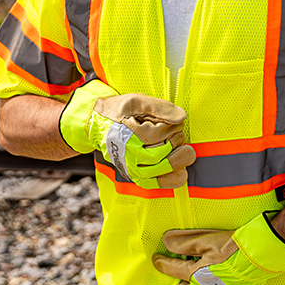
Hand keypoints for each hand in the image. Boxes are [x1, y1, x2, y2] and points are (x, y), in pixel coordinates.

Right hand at [59, 79, 194, 187]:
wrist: (97, 125)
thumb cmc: (119, 111)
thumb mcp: (136, 102)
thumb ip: (159, 107)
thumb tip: (182, 117)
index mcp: (129, 134)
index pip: (160, 134)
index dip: (173, 127)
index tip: (174, 121)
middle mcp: (128, 154)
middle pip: (162, 153)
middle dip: (176, 141)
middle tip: (179, 134)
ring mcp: (131, 167)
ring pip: (160, 169)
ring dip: (178, 160)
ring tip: (187, 151)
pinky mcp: (134, 175)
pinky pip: (154, 183)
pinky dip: (171, 180)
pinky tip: (182, 172)